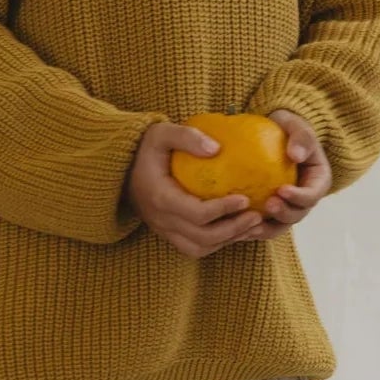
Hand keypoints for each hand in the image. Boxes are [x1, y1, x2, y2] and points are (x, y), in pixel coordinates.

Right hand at [126, 112, 329, 257]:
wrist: (123, 169)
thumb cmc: (147, 147)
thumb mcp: (162, 132)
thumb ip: (187, 137)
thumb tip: (216, 148)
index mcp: (159, 197)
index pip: (195, 214)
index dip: (222, 210)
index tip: (245, 198)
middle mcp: (161, 220)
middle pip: (202, 237)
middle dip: (232, 229)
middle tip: (256, 215)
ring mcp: (164, 230)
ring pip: (200, 247)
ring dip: (228, 240)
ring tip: (251, 224)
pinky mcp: (169, 234)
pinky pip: (196, 247)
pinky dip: (218, 243)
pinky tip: (237, 228)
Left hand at [248, 107, 332, 236]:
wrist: (272, 135)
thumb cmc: (286, 128)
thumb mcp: (296, 125)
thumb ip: (300, 137)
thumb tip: (296, 155)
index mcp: (317, 181)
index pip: (312, 195)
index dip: (299, 197)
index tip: (281, 189)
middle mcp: (304, 199)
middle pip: (297, 214)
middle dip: (283, 214)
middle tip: (267, 205)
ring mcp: (287, 207)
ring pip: (279, 225)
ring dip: (266, 229)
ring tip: (249, 226)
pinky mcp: (269, 212)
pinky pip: (262, 224)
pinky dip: (250, 228)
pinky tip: (235, 229)